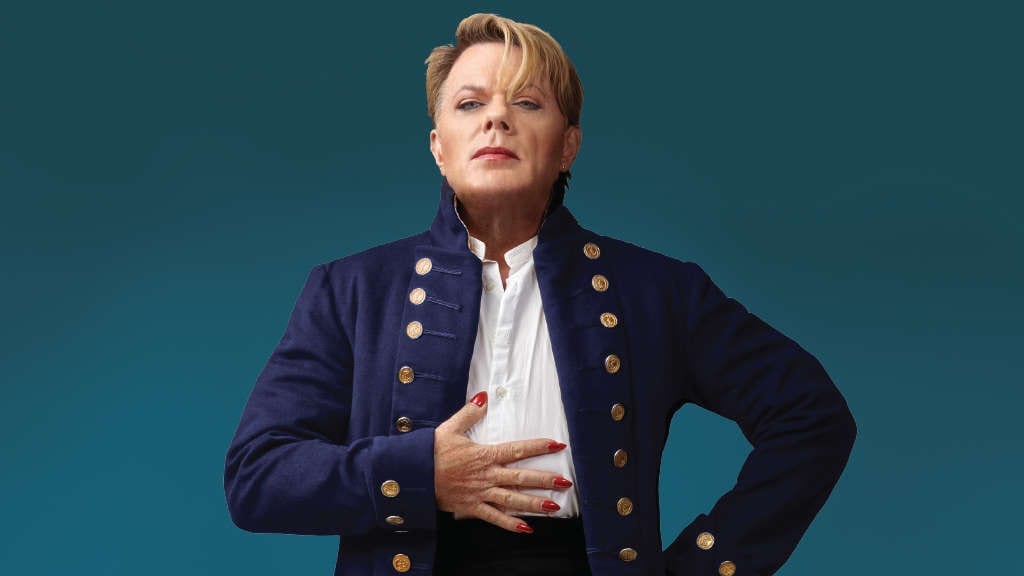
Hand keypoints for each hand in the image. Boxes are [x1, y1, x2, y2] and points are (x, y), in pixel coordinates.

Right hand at [433, 391, 572, 532]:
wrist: (415, 475)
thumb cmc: (432, 451)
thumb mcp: (450, 428)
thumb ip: (469, 412)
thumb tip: (484, 396)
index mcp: (485, 455)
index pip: (517, 450)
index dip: (538, 446)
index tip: (557, 445)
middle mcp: (487, 475)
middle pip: (521, 477)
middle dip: (544, 480)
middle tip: (565, 482)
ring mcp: (481, 493)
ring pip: (512, 500)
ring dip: (534, 504)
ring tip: (554, 507)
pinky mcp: (472, 508)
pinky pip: (494, 518)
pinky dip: (510, 524)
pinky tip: (527, 529)